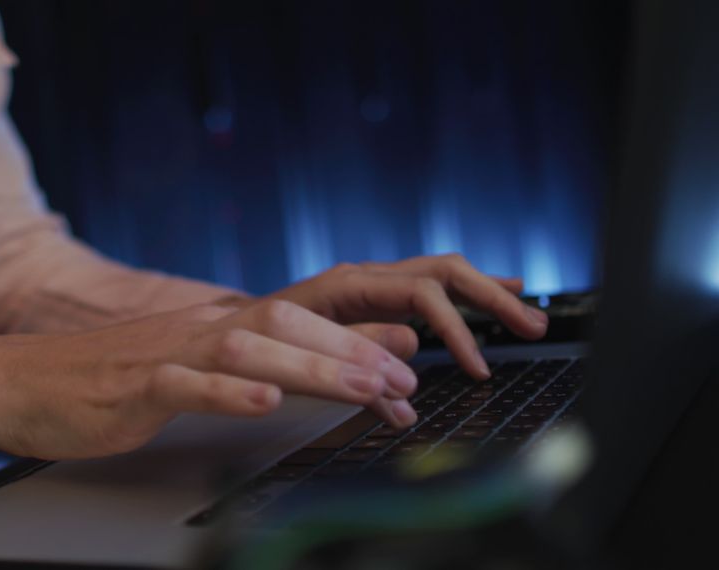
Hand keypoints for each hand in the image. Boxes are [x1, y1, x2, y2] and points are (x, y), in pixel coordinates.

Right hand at [0, 299, 419, 462]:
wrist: (17, 382)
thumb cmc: (100, 383)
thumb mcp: (178, 373)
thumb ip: (234, 370)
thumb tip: (289, 379)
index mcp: (211, 327)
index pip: (297, 326)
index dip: (355, 342)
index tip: (406, 365)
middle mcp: (196, 330)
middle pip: (287, 327)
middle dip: (353, 351)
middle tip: (405, 378)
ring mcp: (163, 354)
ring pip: (248, 349)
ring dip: (312, 366)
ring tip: (363, 387)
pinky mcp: (130, 387)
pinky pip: (184, 385)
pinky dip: (227, 392)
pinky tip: (263, 399)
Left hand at [266, 254, 548, 378]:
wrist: (229, 331)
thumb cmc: (257, 340)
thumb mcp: (298, 346)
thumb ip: (353, 348)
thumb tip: (411, 354)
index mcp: (349, 283)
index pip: (421, 293)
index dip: (455, 328)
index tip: (477, 367)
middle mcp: (366, 277)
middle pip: (444, 272)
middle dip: (491, 296)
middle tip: (531, 326)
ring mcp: (373, 286)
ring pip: (442, 275)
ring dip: (487, 293)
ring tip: (527, 314)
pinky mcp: (375, 301)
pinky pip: (430, 290)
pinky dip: (465, 296)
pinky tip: (500, 295)